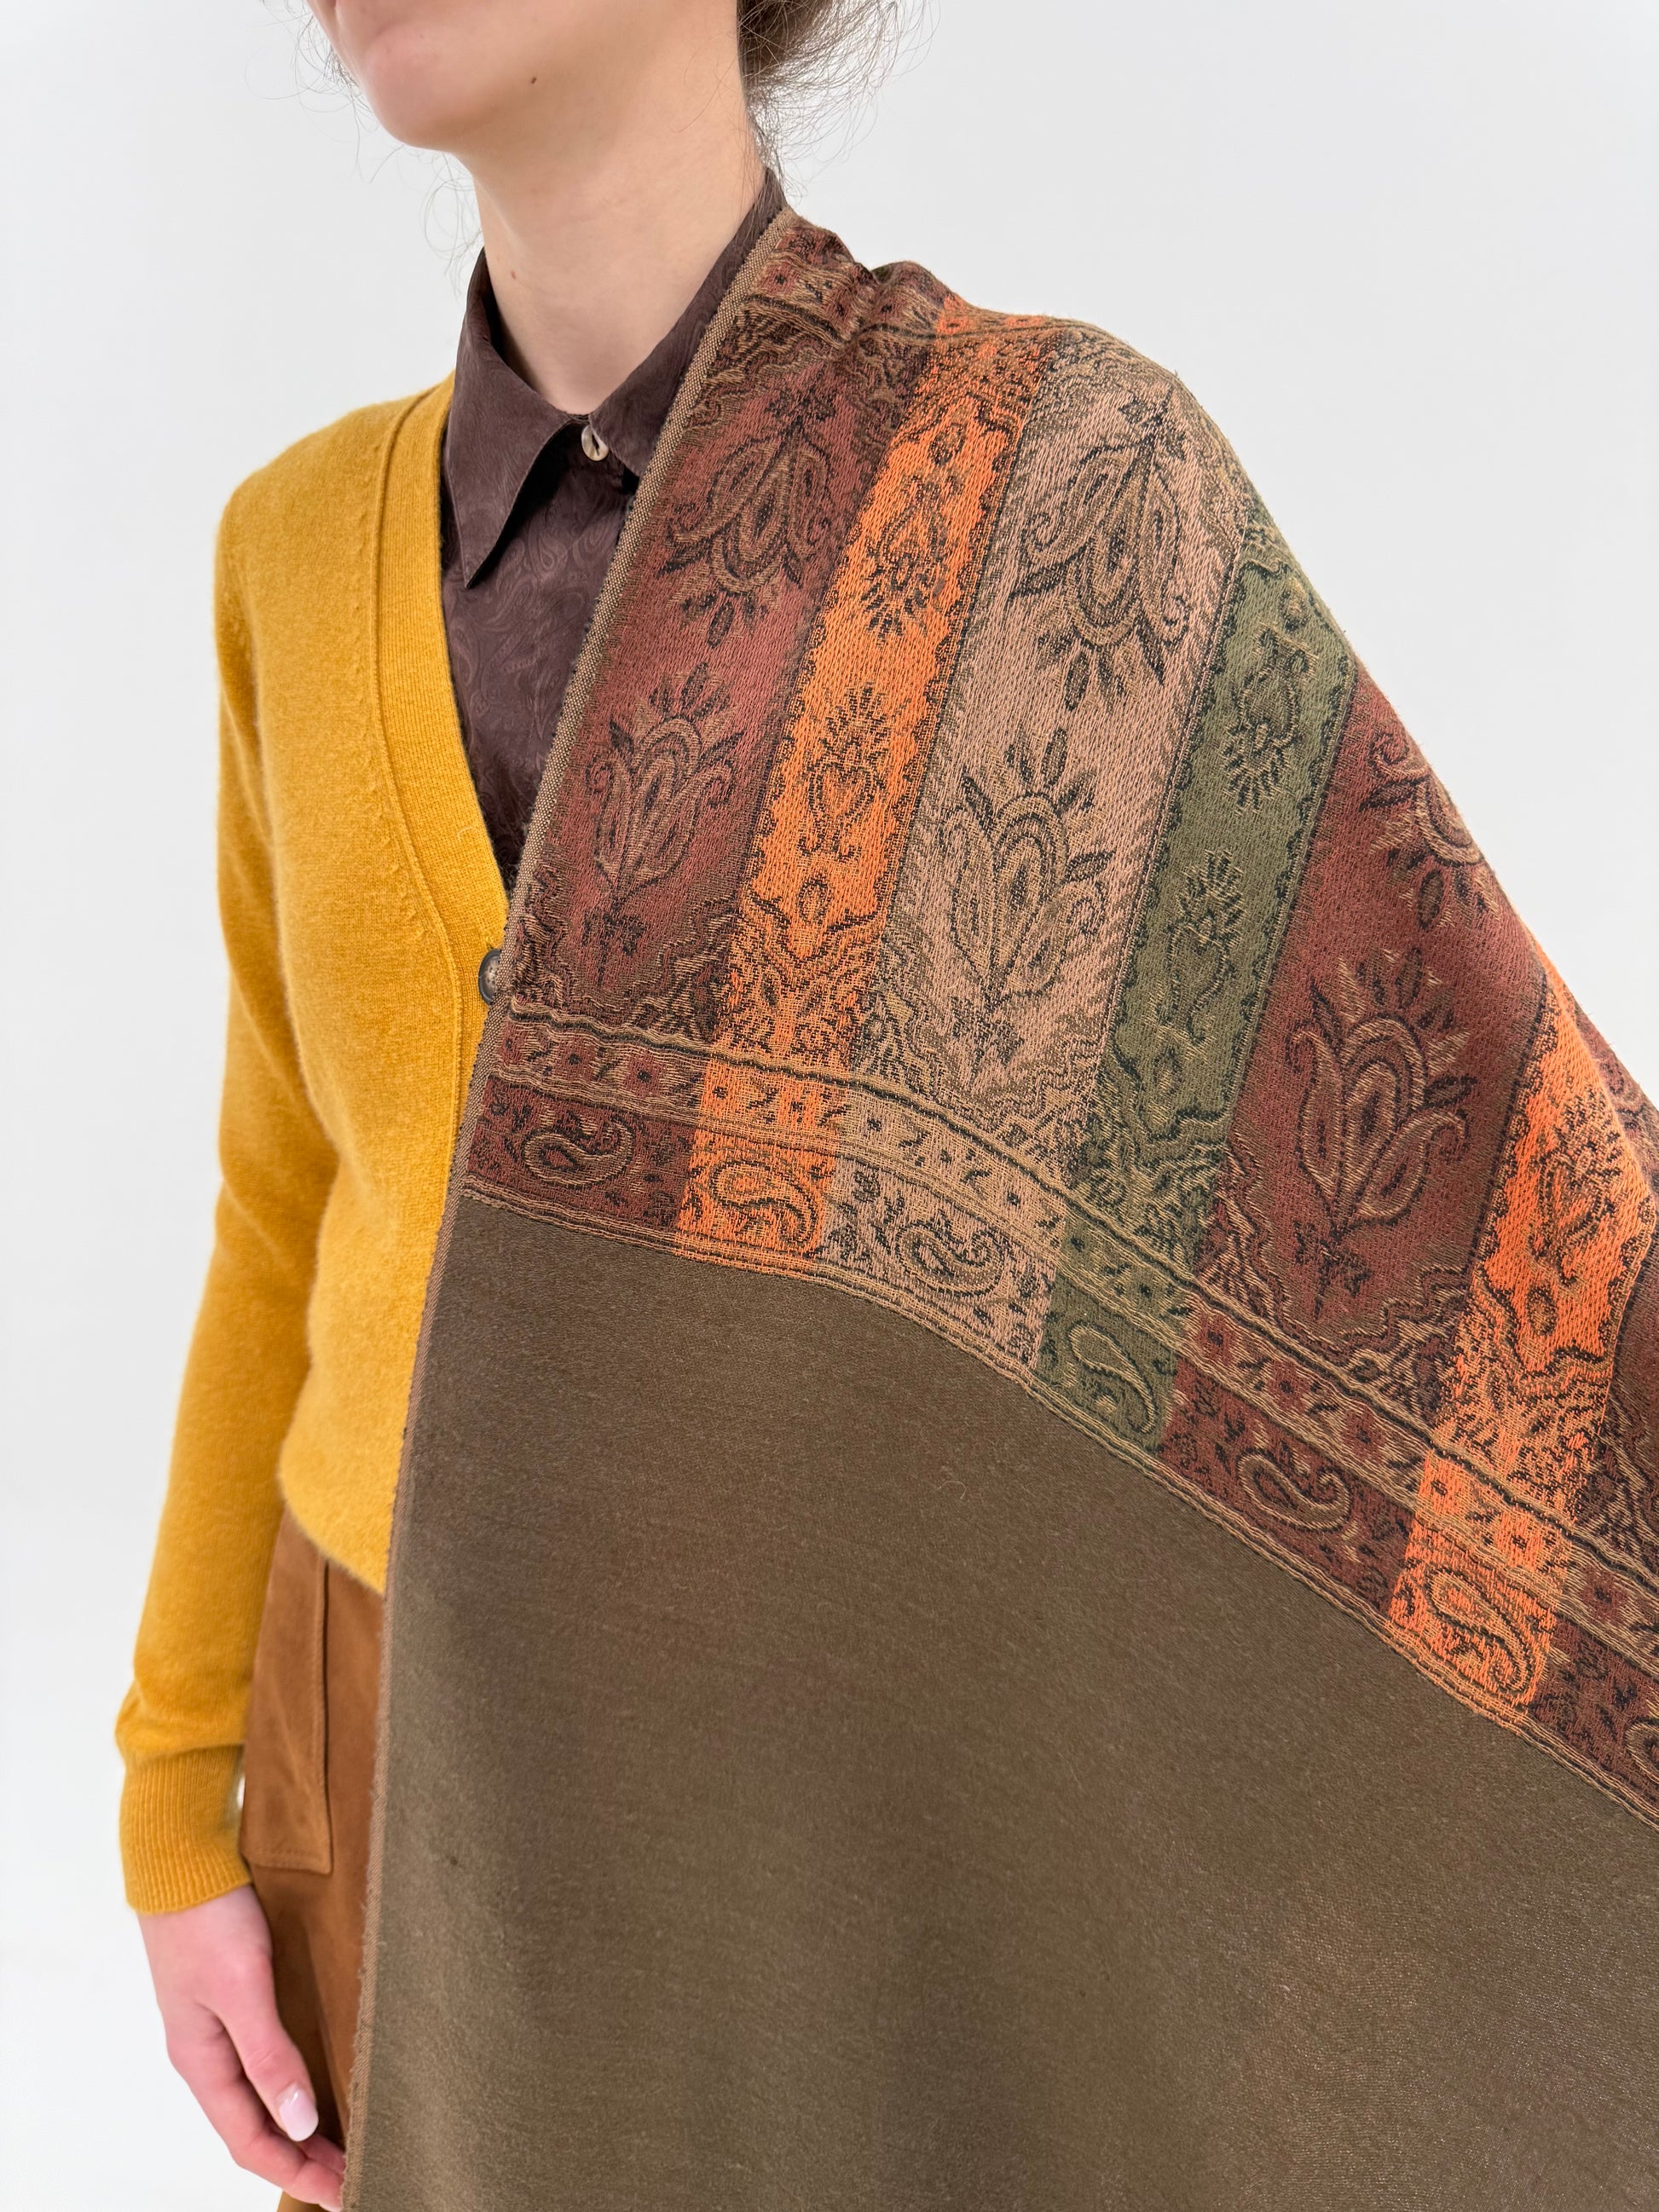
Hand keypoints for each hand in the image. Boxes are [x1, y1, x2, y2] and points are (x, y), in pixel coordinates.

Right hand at [138, 1883, 345, 2210]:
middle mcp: (208, 2054)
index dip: (298, 2173)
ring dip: (301, 2126)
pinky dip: (294, 2085)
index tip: (344, 2193)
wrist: (182, 1856)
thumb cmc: (207, 1919)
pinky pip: (265, 2062)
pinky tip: (322, 2080)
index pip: (251, 2143)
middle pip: (257, 2128)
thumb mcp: (242, 1989)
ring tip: (347, 2141)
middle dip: (304, 2159)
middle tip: (358, 2175)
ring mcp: (219, 2027)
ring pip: (262, 2098)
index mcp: (202, 2062)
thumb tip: (302, 2122)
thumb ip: (270, 2056)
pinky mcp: (236, 1998)